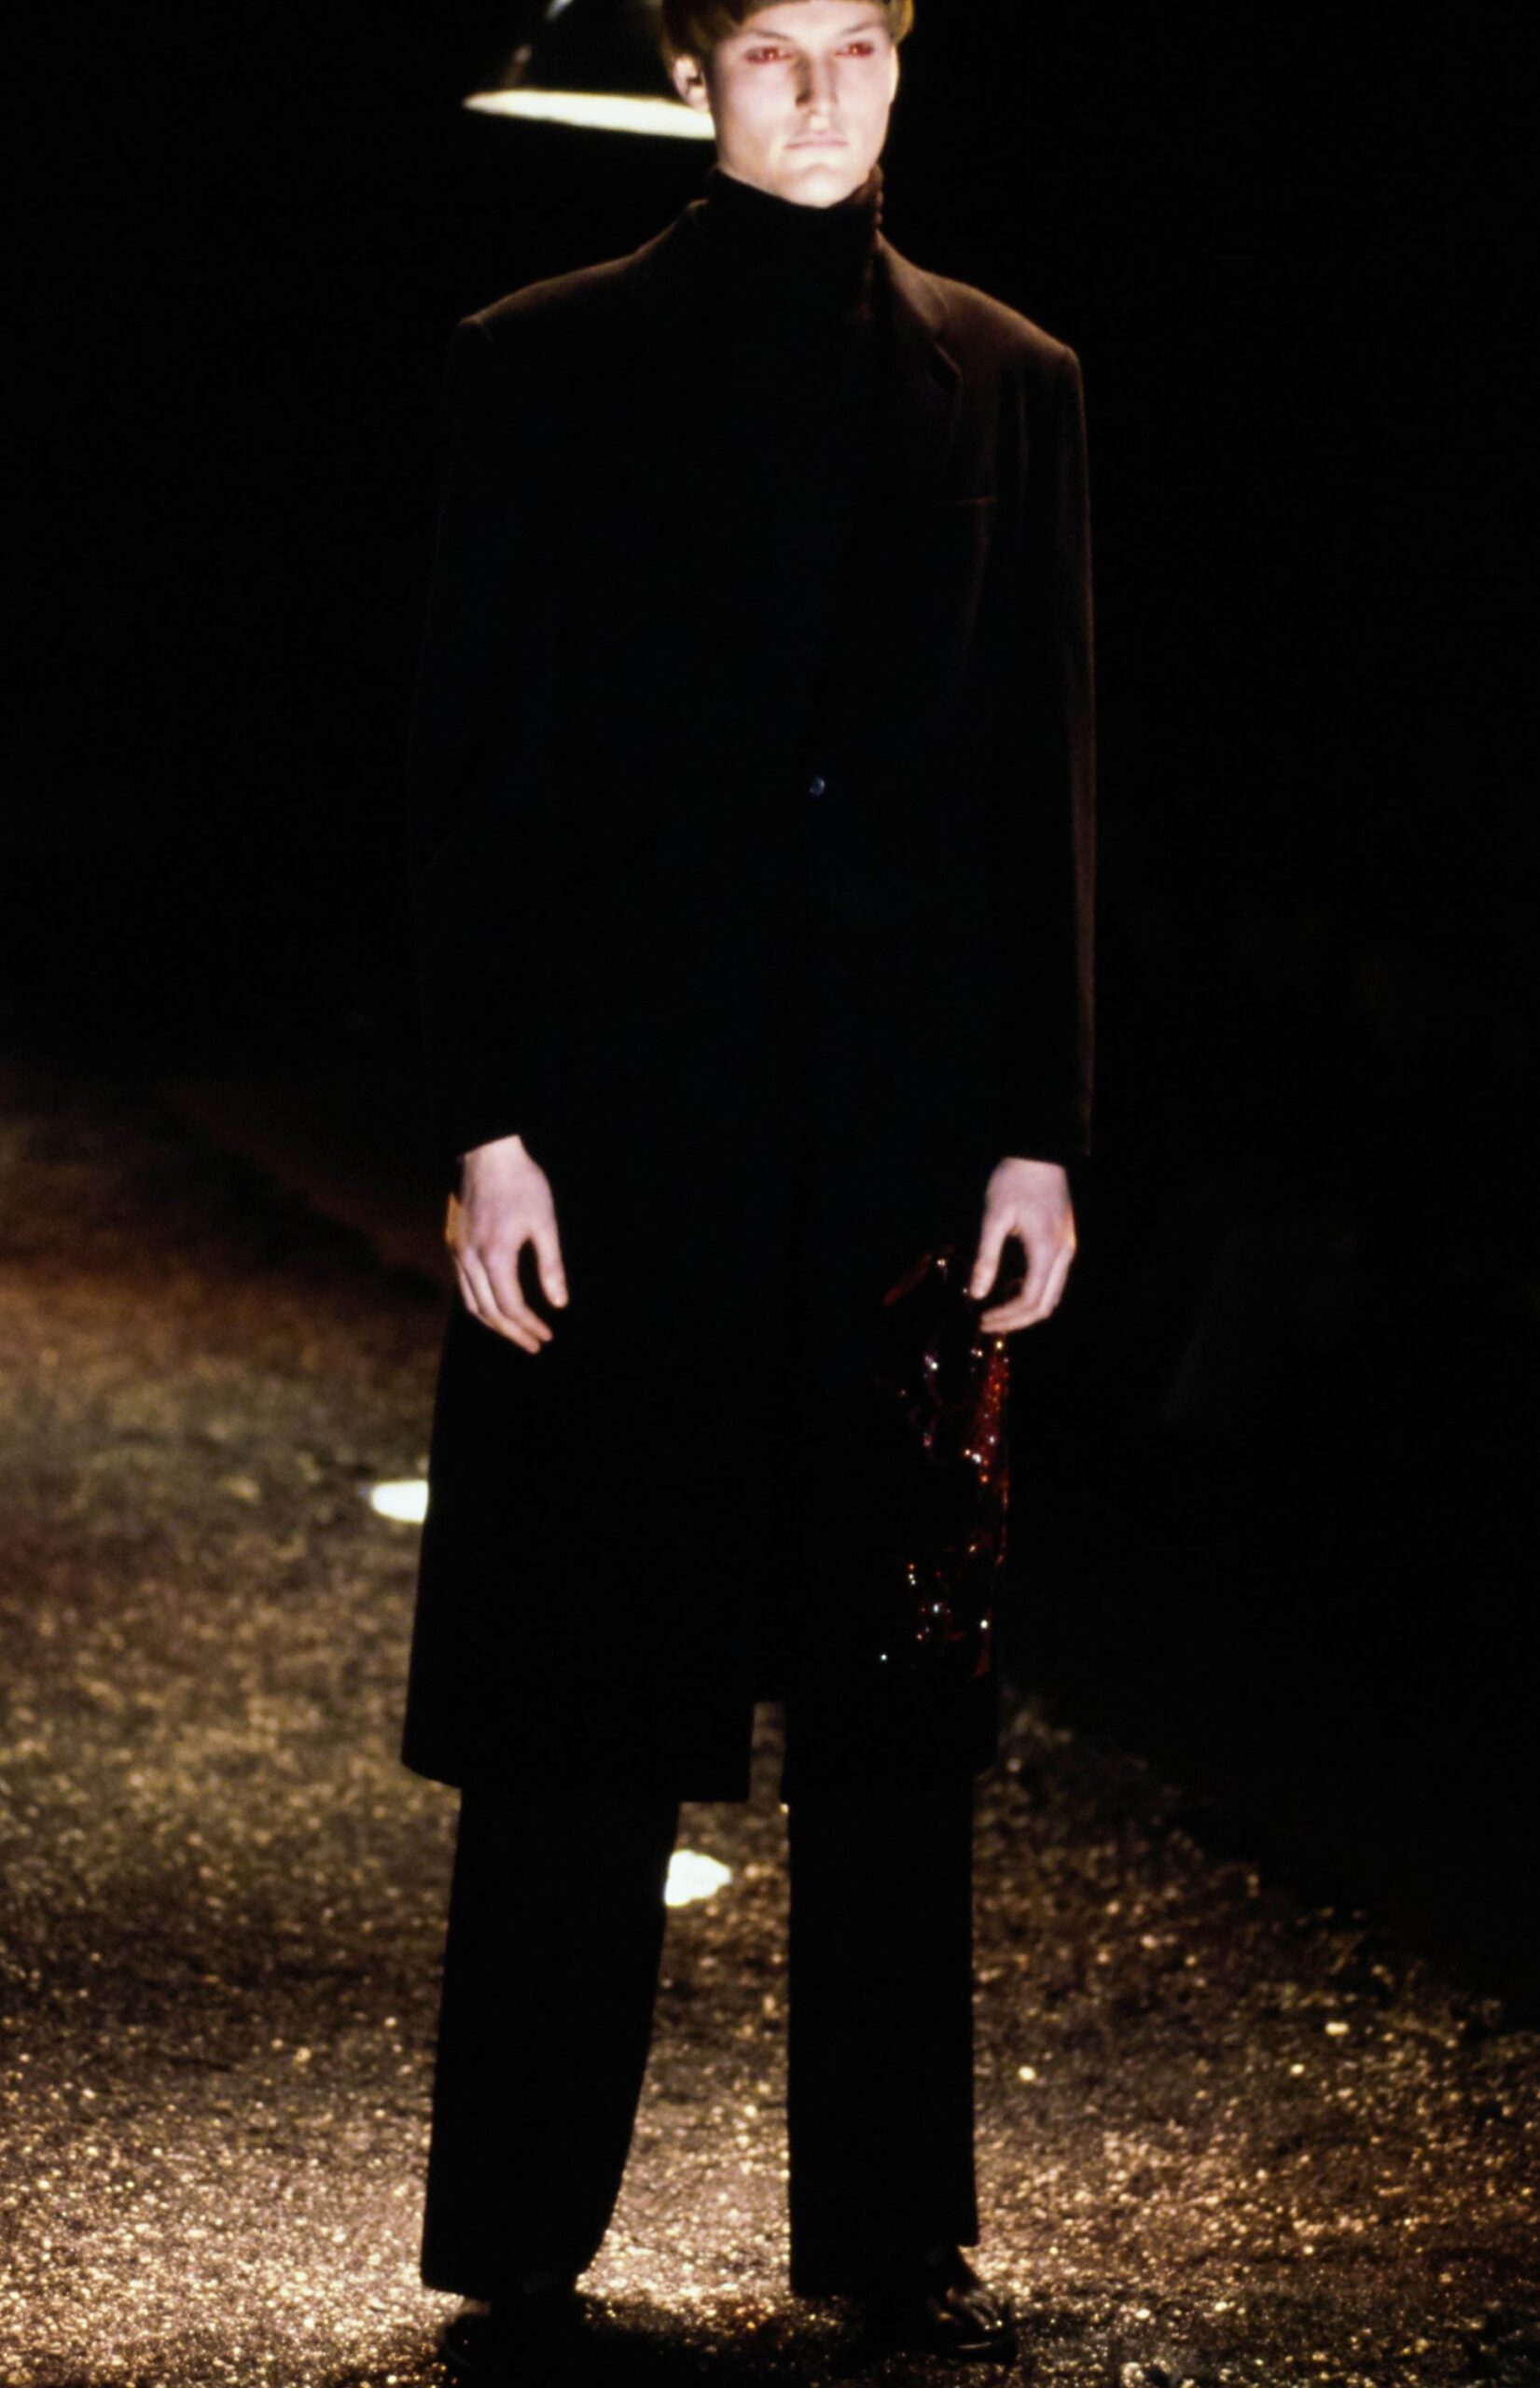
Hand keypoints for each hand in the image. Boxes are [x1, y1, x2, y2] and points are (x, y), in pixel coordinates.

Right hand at [446, 1134, 568, 1352]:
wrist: (486, 1152)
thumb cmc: (522, 1184)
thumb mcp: (545, 1223)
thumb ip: (552, 1266)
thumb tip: (559, 1304)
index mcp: (494, 1256)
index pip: (510, 1307)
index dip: (528, 1327)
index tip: (546, 1337)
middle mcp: (469, 1258)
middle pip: (487, 1312)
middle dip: (511, 1333)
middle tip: (533, 1345)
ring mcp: (457, 1250)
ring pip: (470, 1301)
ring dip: (493, 1322)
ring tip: (516, 1332)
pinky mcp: (453, 1241)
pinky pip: (463, 1284)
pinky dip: (479, 1302)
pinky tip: (496, 1304)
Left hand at [969, 1157, 1076, 1332]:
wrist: (1040, 1153)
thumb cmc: (1013, 1181)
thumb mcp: (994, 1217)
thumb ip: (986, 1258)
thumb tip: (976, 1294)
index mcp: (1046, 1250)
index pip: (1029, 1300)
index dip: (1006, 1317)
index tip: (982, 1319)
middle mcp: (1063, 1255)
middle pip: (1046, 1306)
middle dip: (1017, 1320)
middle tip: (988, 1323)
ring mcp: (1068, 1249)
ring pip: (1052, 1296)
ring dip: (1026, 1309)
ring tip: (997, 1309)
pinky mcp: (1065, 1243)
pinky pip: (1053, 1280)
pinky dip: (1033, 1292)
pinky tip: (1010, 1287)